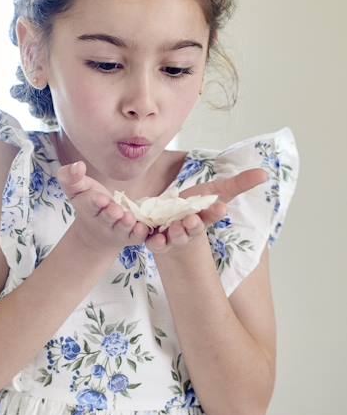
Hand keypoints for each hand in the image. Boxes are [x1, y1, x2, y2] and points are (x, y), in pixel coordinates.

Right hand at [57, 161, 149, 252]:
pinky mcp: (133, 236)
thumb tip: (78, 165)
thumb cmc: (88, 203)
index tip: (100, 198)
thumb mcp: (77, 189)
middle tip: (115, 210)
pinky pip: (138, 236)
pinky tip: (148, 230)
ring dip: (126, 224)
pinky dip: (144, 234)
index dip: (94, 201)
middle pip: (107, 218)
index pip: (90, 204)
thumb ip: (71, 177)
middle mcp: (104, 222)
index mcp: (89, 208)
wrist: (95, 233)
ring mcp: (119, 230)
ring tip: (129, 219)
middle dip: (111, 214)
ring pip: (123, 229)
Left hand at [145, 168, 268, 253]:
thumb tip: (265, 174)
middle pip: (192, 229)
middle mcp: (188, 228)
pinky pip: (151, 240)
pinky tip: (148, 234)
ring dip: (174, 234)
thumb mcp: (217, 190)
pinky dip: (149, 239)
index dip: (215, 212)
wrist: (169, 218)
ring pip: (173, 238)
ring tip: (174, 227)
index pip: (212, 214)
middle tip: (193, 220)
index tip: (221, 208)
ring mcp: (171, 235)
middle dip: (193, 226)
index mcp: (204, 216)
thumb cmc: (196, 204)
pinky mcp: (154, 238)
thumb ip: (240, 184)